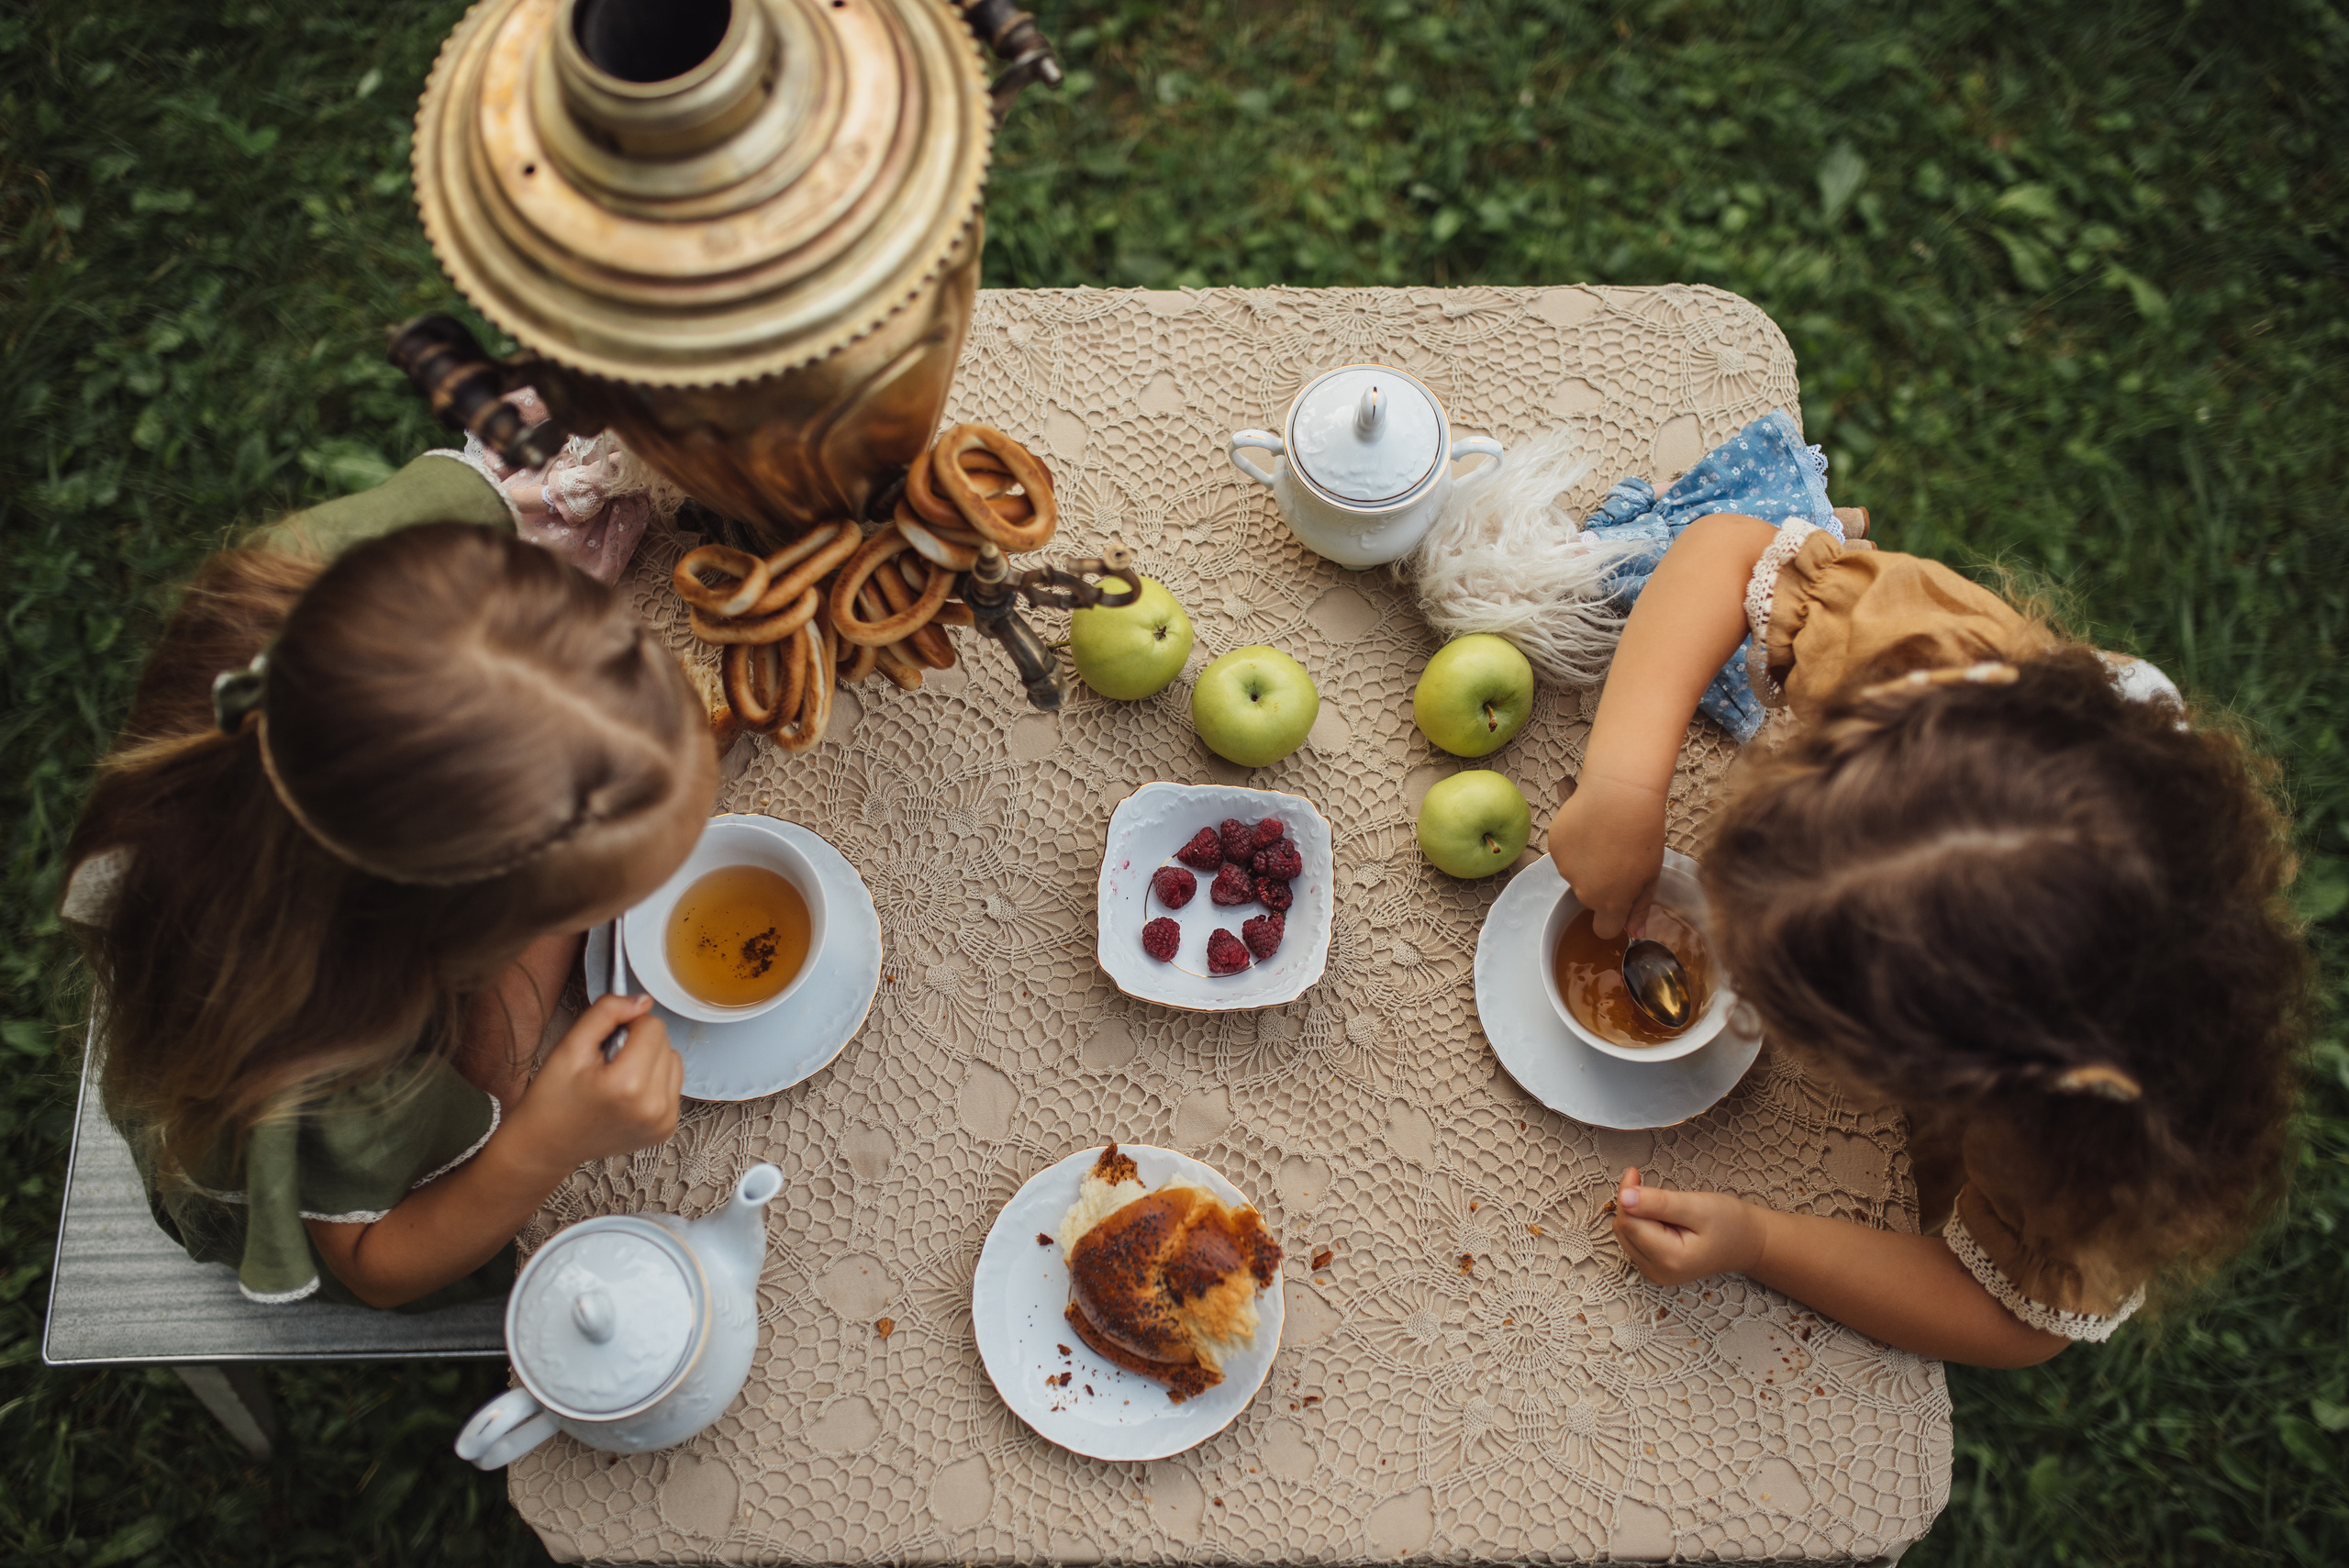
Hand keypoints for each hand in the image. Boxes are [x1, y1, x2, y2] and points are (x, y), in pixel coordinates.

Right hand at [503, 993, 681, 1174]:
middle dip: (638, 1043)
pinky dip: (654, 1081)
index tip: (607, 1041)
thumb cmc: (553, 1099)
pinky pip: (673, 1084)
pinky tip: (627, 1092)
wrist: (546, 1144)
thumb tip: (641, 1000)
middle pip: (665, 1041)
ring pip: (673, 1060)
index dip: (627, 1024)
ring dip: (649, 1060)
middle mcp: (653, 1107)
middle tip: (606, 1063)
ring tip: (616, 1078)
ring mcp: (662, 1121)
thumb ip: (606, 1012)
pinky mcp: (666, 1129)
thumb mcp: (570, 1045)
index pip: (652, 1025)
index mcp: (629, 1085)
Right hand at [1547, 773, 1666, 938]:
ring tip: (1605, 838)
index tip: (1622, 903)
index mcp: (1610, 902)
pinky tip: (1590, 828)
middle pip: (1592, 898)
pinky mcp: (1554, 847)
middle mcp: (1583, 891)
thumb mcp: (1652, 875)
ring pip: (1577, 875)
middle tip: (1621, 858)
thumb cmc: (1643, 832)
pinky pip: (1565, 854)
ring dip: (1588, 864)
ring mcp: (1565, 869)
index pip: (1604, 930)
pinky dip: (1575, 846)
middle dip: (1603, 885)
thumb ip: (1640, 908)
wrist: (1619, 794)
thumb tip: (1635, 934)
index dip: (1614, 919)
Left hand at [1610, 1167, 1769, 1286]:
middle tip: (1648, 1184)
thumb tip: (1625, 1197)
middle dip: (1631, 1203)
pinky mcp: (1655, 1267)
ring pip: (1626, 1233)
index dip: (1628, 1195)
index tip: (1635, 1172)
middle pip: (1624, 1229)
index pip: (1629, 1223)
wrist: (1750, 1243)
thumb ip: (1659, 1203)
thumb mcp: (1697, 1207)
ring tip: (1664, 1204)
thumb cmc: (1730, 1223)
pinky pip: (1635, 1239)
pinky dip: (1641, 1222)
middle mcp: (1657, 1272)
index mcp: (1669, 1259)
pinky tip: (1660, 1215)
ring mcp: (1655, 1272)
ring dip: (1635, 1212)